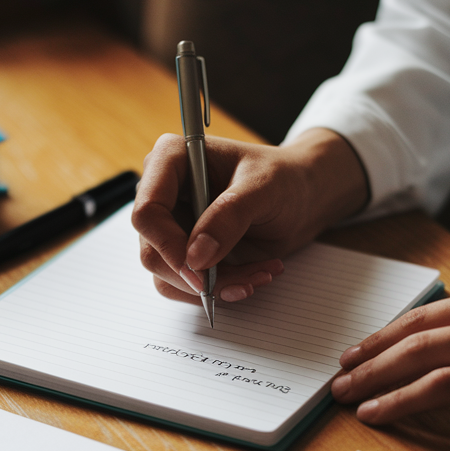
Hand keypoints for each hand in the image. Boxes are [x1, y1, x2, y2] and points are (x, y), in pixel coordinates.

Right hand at [133, 128, 367, 303]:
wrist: (302, 198)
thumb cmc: (284, 179)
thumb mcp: (263, 188)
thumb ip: (229, 217)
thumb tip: (195, 257)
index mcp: (172, 161)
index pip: (147, 211)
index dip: (166, 245)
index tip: (198, 270)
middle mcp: (165, 195)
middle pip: (152, 250)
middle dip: (197, 274)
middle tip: (243, 279)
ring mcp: (173, 227)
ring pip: (169, 275)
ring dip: (216, 285)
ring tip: (259, 274)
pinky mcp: (186, 252)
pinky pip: (188, 285)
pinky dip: (221, 289)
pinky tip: (253, 276)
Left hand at [331, 281, 449, 436]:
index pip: (431, 312)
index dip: (388, 333)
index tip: (361, 349)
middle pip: (415, 331)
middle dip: (369, 355)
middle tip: (338, 374)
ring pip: (420, 356)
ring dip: (374, 378)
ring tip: (345, 397)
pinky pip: (442, 388)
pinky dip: (402, 400)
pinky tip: (379, 415)